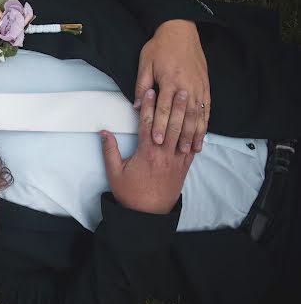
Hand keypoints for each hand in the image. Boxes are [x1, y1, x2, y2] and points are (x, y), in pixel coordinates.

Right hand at [101, 89, 194, 213]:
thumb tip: (104, 132)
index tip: (150, 92)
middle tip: (178, 89)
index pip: (148, 124)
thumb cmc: (130, 193)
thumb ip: (109, 151)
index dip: (148, 106)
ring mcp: (176, 161)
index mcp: (146, 153)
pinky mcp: (184, 168)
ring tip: (192, 101)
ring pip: (184, 134)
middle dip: (174, 105)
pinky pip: (192, 148)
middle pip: (170, 125)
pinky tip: (198, 124)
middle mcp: (164, 154)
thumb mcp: (114, 172)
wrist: (147, 214)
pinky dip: (195, 135)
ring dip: (188, 116)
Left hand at [135, 19, 209, 152]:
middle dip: (179, 135)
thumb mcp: (145, 64)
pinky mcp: (206, 86)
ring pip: (198, 115)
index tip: (156, 141)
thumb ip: (141, 86)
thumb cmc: (159, 47)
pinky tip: (203, 135)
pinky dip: (205, 123)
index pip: (164, 108)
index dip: (160, 125)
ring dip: (195, 133)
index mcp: (170, 80)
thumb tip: (137, 106)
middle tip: (176, 153)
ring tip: (192, 150)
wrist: (181, 30)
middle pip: (183, 115)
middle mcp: (187, 85)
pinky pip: (207, 108)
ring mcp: (199, 86)